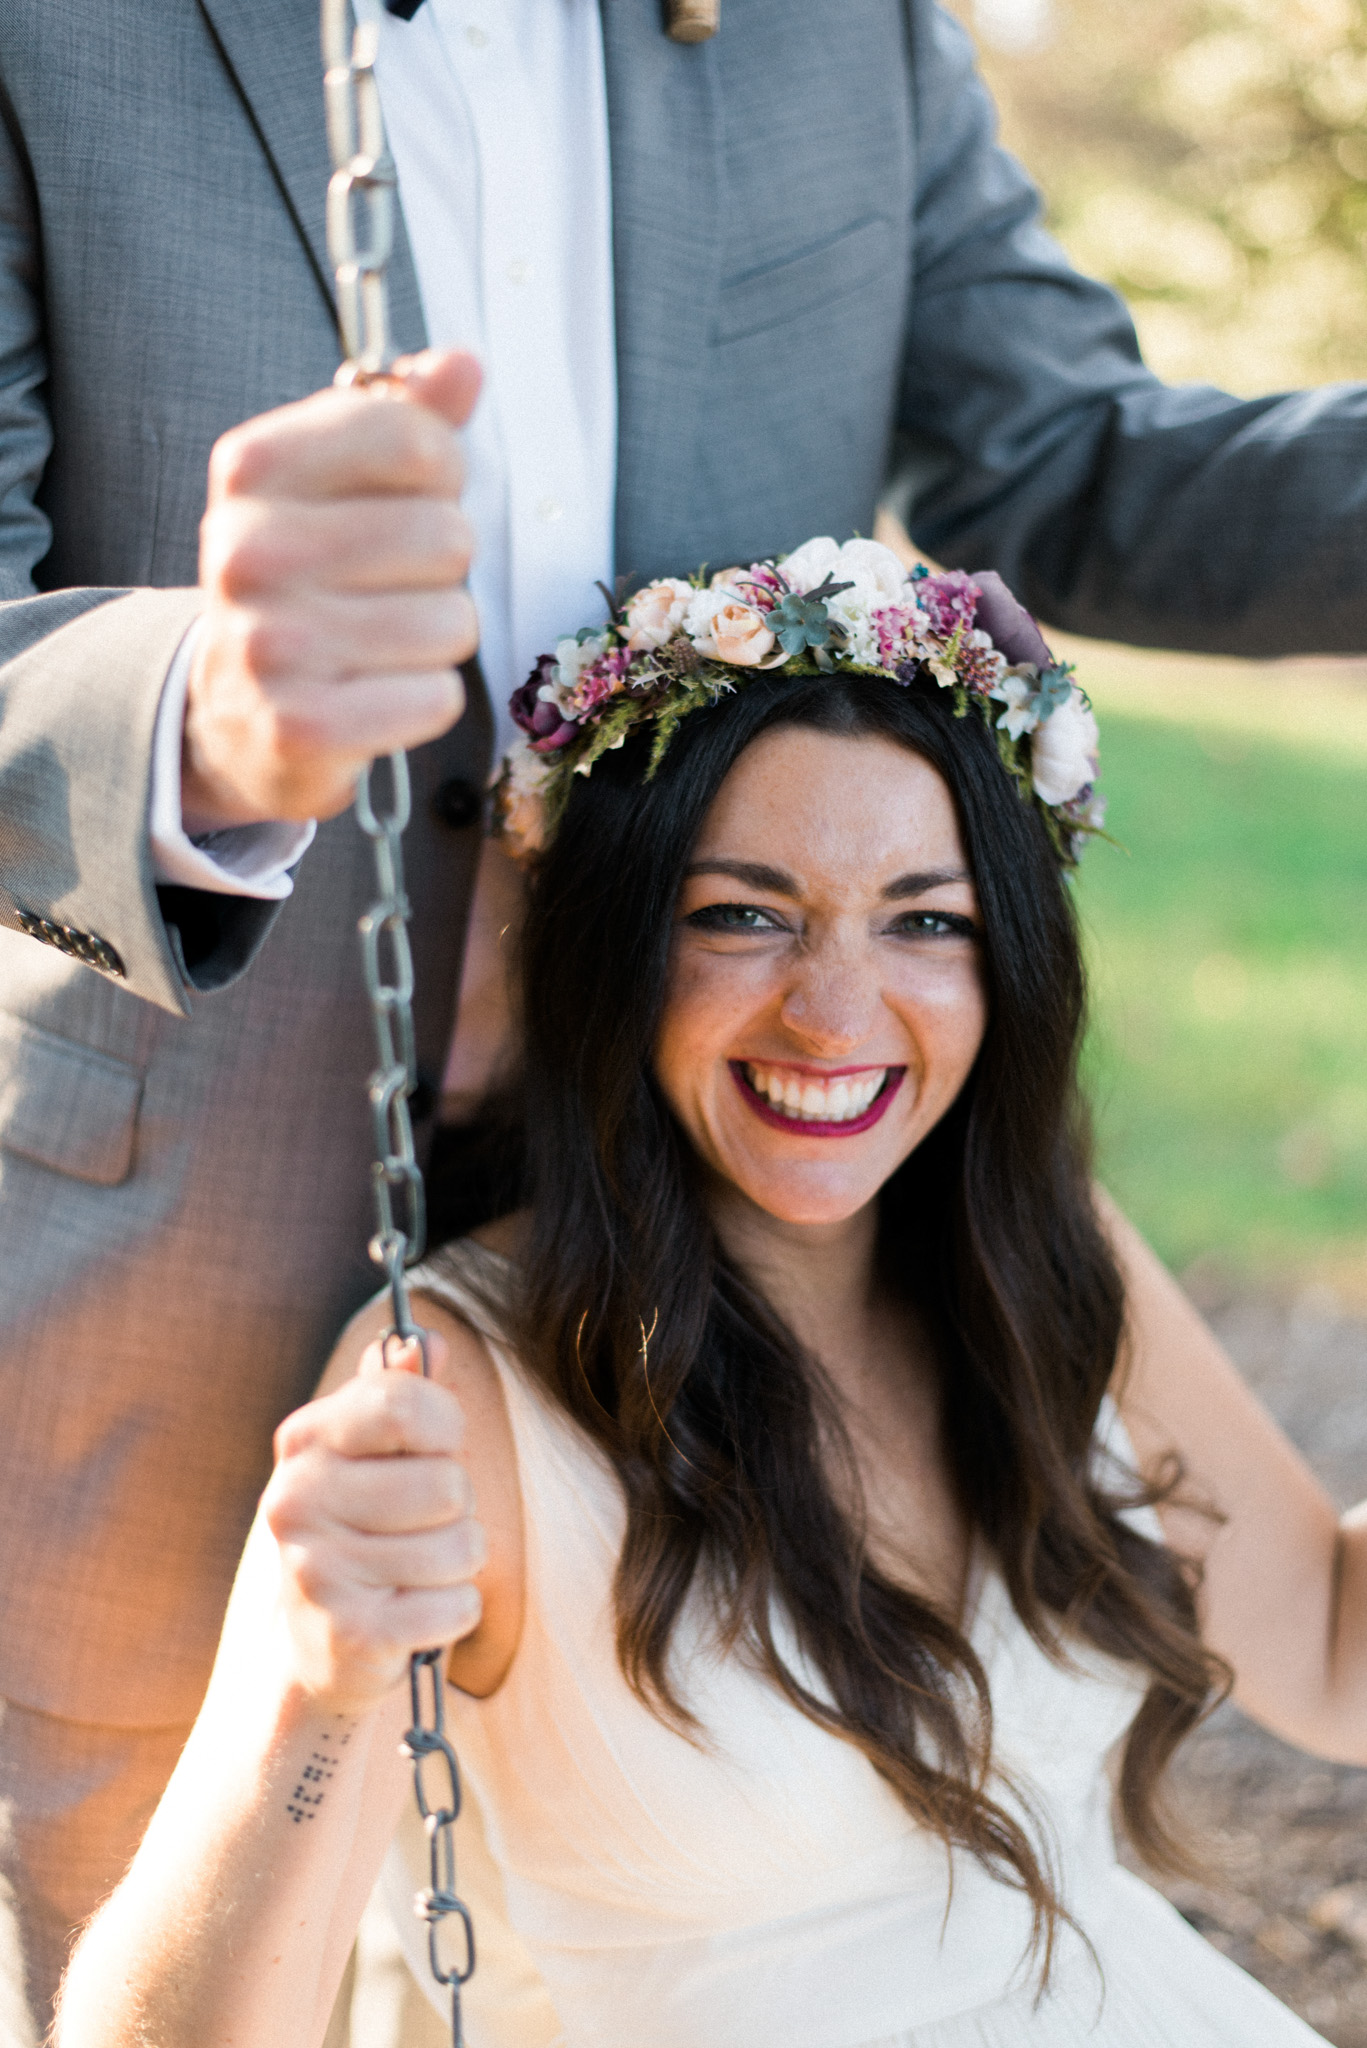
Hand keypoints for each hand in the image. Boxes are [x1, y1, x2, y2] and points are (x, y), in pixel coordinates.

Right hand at [183, 350, 480, 831]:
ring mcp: (269, 644)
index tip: (414, 494)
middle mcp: (247, 551)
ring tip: (382, 640)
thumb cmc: (308, 577)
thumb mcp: (341, 482)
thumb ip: (407, 419)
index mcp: (251, 467)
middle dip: (443, 565)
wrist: (234, 708)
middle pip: (447, 537)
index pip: (414, 440)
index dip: (442, 472)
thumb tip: (462, 364)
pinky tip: (377, 693)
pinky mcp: (301, 726)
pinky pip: (436, 697)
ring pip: (453, 622)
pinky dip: (426, 700)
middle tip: (391, 584)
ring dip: (438, 636)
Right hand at [261, 1333, 484, 1713]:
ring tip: (415, 1570)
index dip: (446, 1426)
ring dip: (458, 1562)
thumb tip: (431, 1344)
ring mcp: (317, 1571)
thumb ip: (400, 1390)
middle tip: (418, 1526)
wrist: (318, 1643)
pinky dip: (455, 1611)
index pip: (404, 1403)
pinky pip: (459, 1605)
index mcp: (304, 1440)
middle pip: (448, 1482)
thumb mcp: (374, 1451)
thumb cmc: (365, 1527)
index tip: (434, 1448)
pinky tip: (413, 1612)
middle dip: (457, 1506)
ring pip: (463, 1545)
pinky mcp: (350, 1635)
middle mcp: (296, 1499)